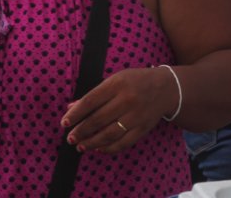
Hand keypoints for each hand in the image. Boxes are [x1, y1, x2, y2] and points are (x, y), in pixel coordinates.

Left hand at [60, 66, 175, 153]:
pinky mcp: (143, 128)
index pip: (90, 101)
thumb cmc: (135, 82)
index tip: (64, 123)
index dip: (75, 114)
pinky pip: (123, 143)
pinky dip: (109, 148)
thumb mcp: (115, 80)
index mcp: (117, 84)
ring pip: (109, 134)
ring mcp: (136, 116)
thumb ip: (94, 94)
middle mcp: (127, 100)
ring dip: (92, 143)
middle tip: (70, 138)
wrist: (167, 88)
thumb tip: (71, 107)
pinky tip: (98, 149)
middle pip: (98, 120)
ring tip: (80, 146)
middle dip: (81, 131)